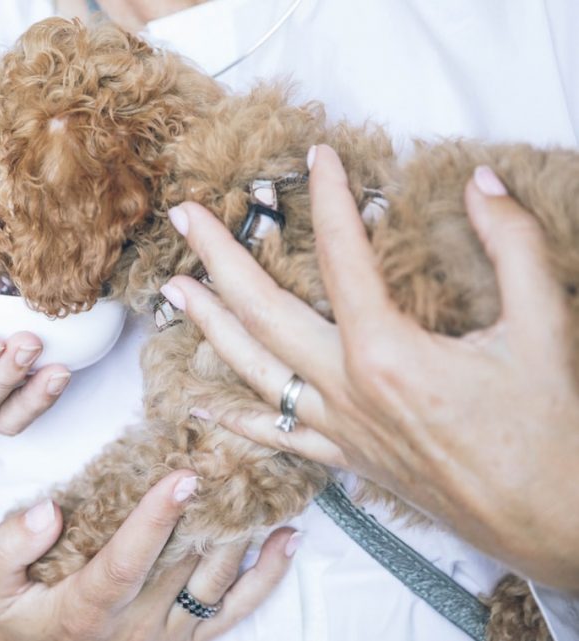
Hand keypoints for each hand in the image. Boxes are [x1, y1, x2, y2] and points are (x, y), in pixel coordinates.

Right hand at [0, 470, 299, 640]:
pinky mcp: (186, 638)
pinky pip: (235, 610)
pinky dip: (266, 575)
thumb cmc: (20, 613)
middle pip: (181, 562)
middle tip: (231, 452)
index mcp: (87, 607)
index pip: (126, 562)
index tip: (181, 479)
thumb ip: (9, 546)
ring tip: (258, 478)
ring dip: (240, 530)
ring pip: (214, 580)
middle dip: (209, 505)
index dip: (155, 520)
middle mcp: (135, 625)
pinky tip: (286, 540)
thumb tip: (46, 512)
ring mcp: (166, 634)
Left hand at [160, 144, 578, 590]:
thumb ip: (513, 245)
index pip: (342, 255)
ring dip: (208, 325)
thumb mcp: (543, 326)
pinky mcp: (345, 459)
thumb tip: (481, 180)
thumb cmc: (550, 431)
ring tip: (172, 288)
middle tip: (183, 217)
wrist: (552, 523)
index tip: (317, 155)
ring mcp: (338, 428)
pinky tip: (196, 408)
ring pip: (253, 370)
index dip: (328, 198)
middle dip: (218, 257)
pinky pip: (275, 437)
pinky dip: (232, 421)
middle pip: (263, 310)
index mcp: (387, 352)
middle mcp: (346, 390)